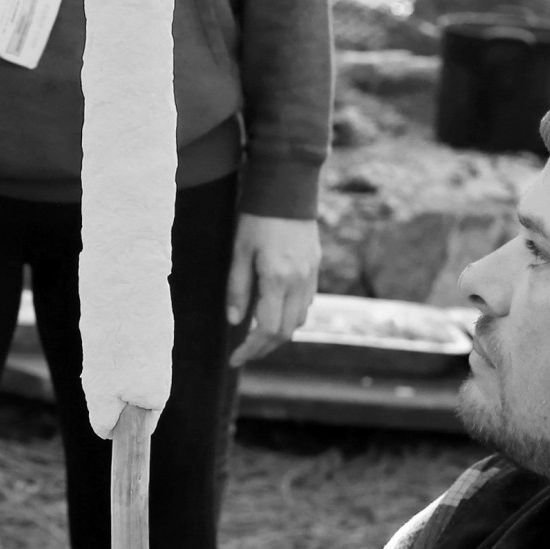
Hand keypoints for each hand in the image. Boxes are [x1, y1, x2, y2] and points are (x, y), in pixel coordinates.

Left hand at [226, 214, 319, 365]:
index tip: (234, 359)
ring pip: (297, 320)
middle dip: (263, 348)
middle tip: (243, 354)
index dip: (250, 349)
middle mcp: (299, 282)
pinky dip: (289, 316)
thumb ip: (237, 288)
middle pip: (285, 332)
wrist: (289, 189)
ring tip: (254, 337)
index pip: (266, 329)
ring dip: (277, 334)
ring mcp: (310, 276)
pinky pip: (305, 304)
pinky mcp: (315, 269)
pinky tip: (273, 314)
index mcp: (277, 279)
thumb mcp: (238, 252)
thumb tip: (234, 321)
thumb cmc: (256, 218)